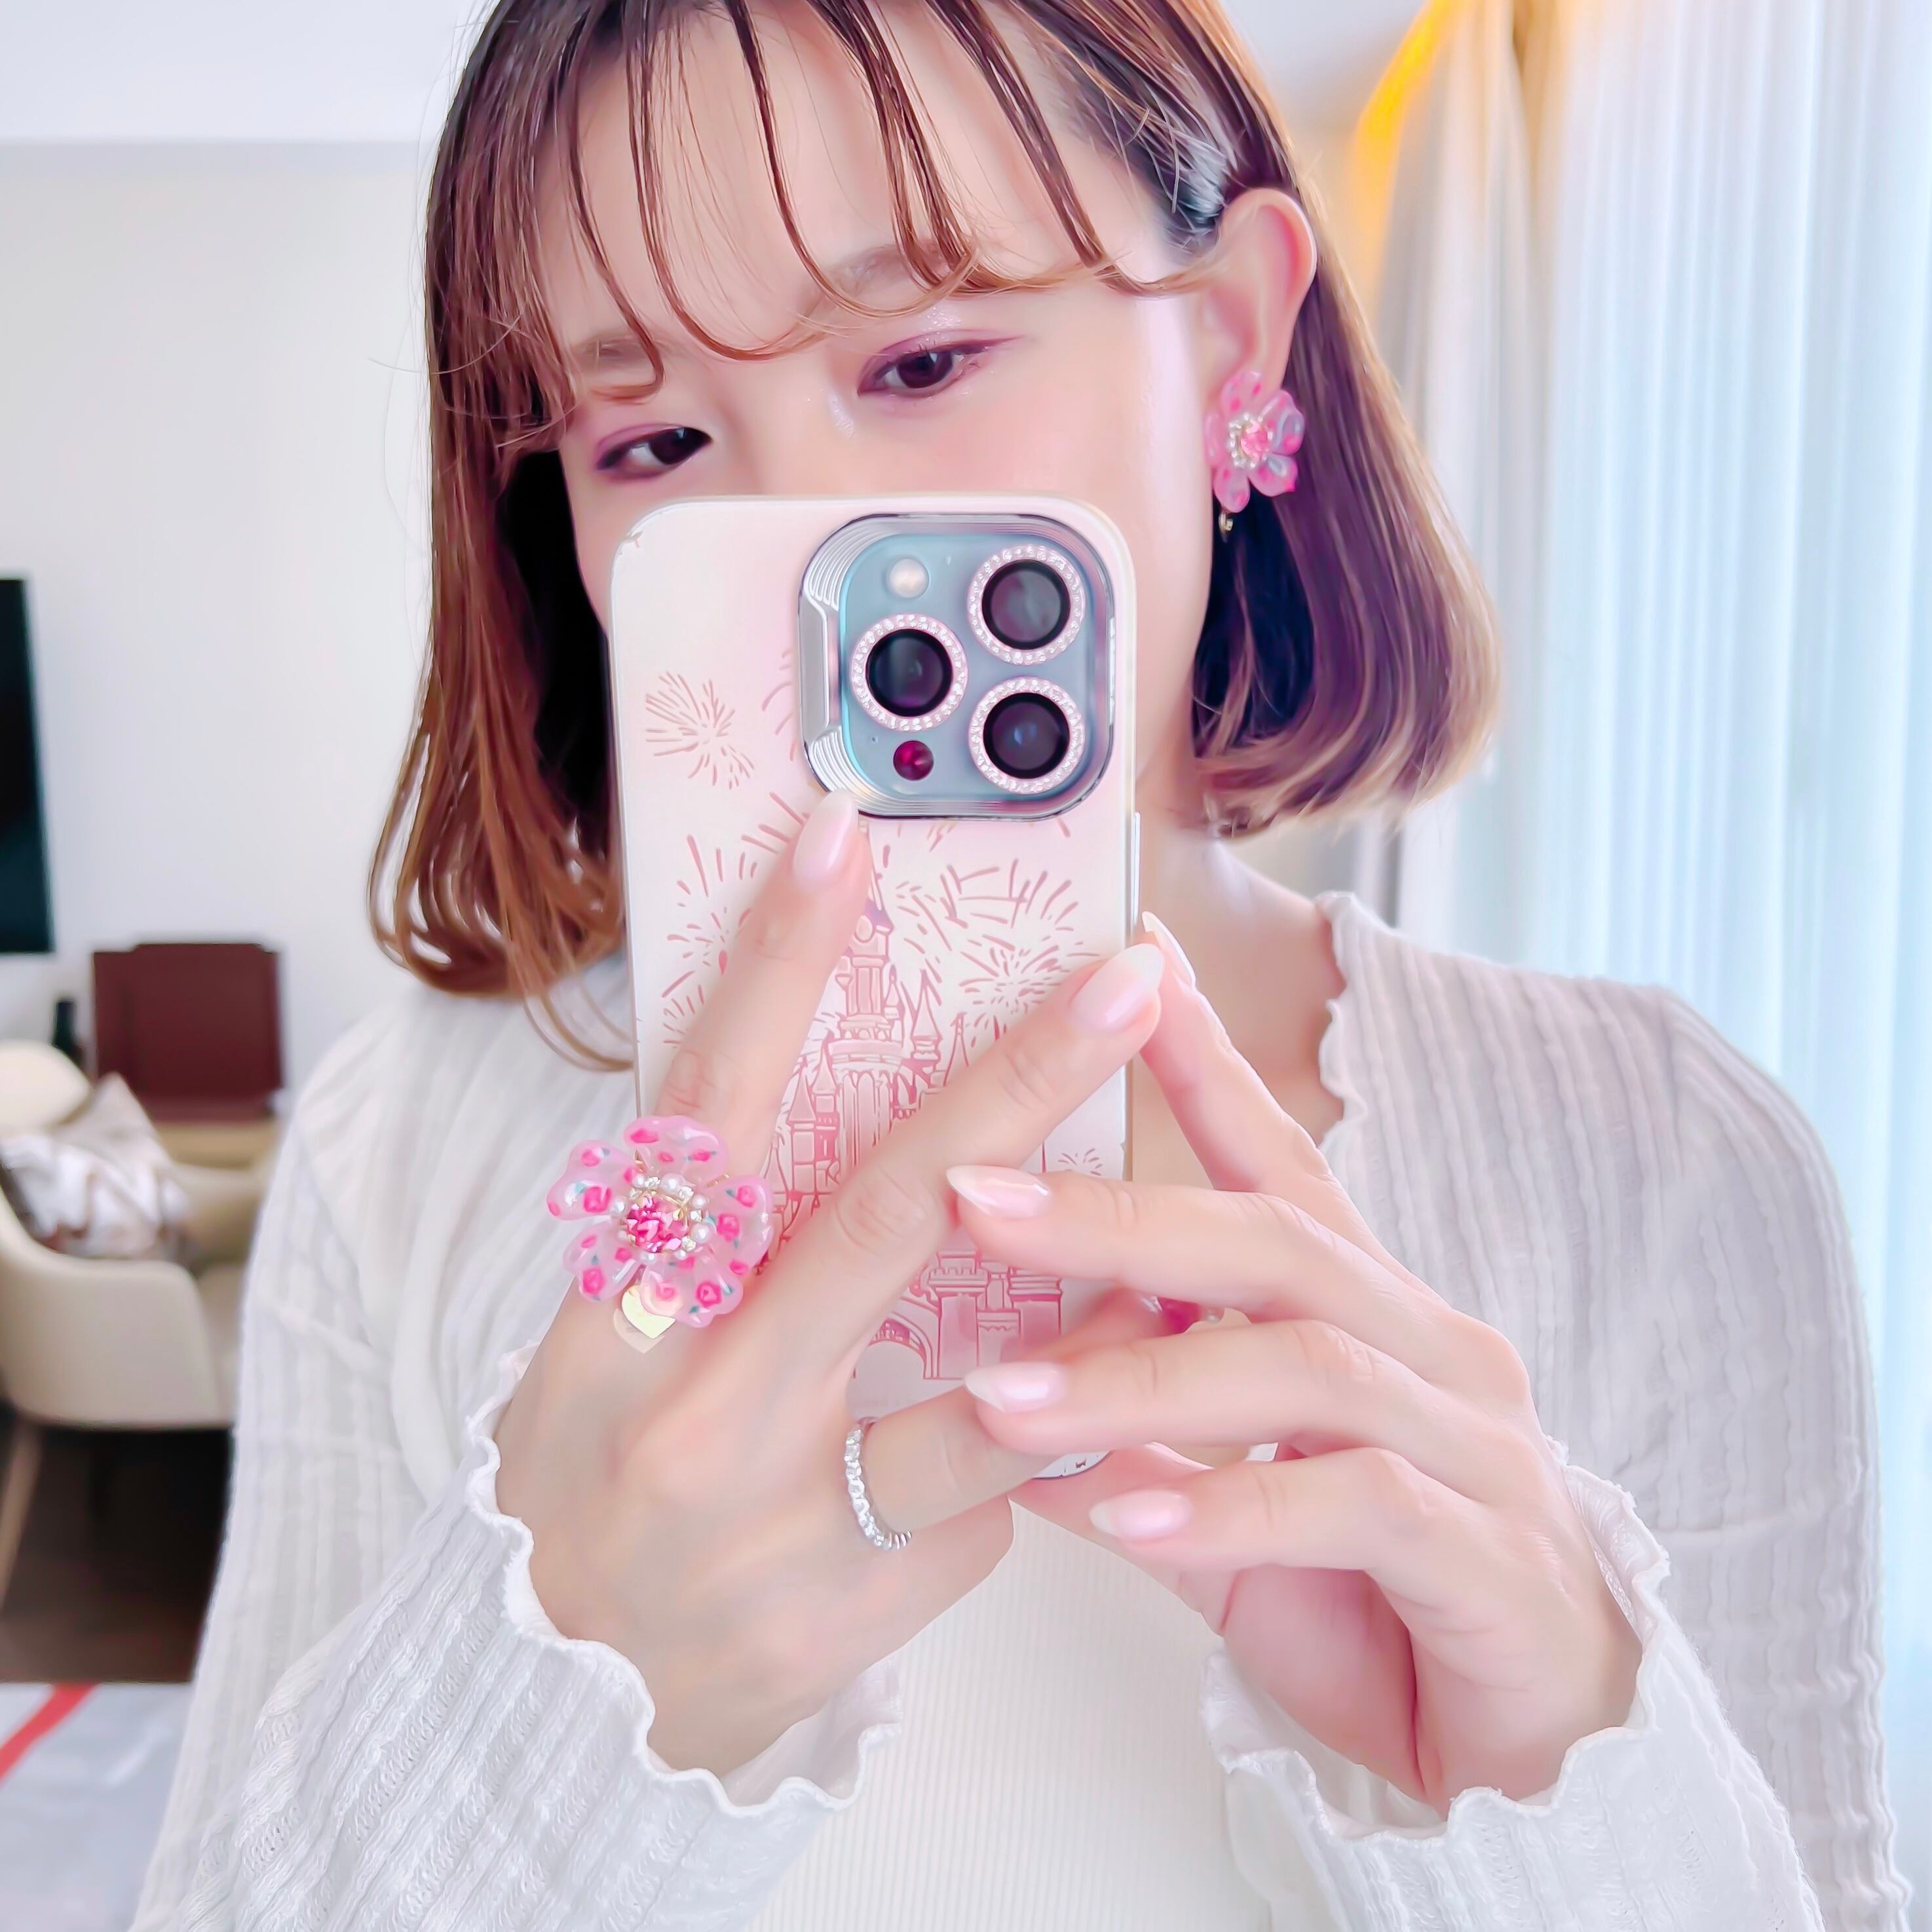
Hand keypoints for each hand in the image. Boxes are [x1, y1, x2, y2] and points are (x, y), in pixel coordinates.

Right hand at [492, 790, 1172, 1776]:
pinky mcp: (841, 1622)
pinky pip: (984, 1512)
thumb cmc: (582, 1493)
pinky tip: (1001, 1475)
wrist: (529, 1729)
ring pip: (993, 1389)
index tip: (841, 842)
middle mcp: (689, 1407)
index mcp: (616, 1317)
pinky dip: (1014, 1470)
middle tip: (1123, 977)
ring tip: (1169, 1280)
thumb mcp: (601, 1353)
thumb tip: (814, 1093)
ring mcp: (770, 1523)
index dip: (772, 972)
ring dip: (1095, 1325)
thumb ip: (701, 1245)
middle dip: (1018, 1083)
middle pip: (883, 1217)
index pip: (702, 1112)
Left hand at [949, 933, 1641, 1809]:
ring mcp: (1472, 1442)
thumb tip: (1001, 1401)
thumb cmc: (1386, 1606)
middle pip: (1273, 1244)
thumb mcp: (1235, 1518)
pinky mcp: (1489, 1552)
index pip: (1276, 1161)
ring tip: (1001, 1404)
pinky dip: (1233, 1507)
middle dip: (1116, 1215)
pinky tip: (1129, 1519)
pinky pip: (1357, 1503)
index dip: (1201, 1063)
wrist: (1555, 1756)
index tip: (1121, 967)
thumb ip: (1142, 1453)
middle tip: (971, 1195)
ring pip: (1300, 1365)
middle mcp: (1428, 1346)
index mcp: (1369, 1312)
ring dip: (1140, 1383)